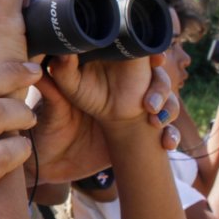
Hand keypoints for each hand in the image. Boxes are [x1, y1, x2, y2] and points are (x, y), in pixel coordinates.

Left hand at [27, 53, 178, 181]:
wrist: (53, 163)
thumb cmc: (48, 128)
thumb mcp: (50, 107)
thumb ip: (54, 86)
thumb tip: (52, 60)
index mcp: (104, 74)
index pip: (135, 57)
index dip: (150, 55)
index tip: (156, 60)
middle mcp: (124, 91)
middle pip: (157, 78)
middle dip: (162, 86)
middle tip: (150, 102)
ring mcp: (135, 113)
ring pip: (167, 103)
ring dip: (168, 110)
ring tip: (155, 122)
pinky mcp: (140, 136)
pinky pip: (165, 133)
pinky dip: (170, 137)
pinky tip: (167, 145)